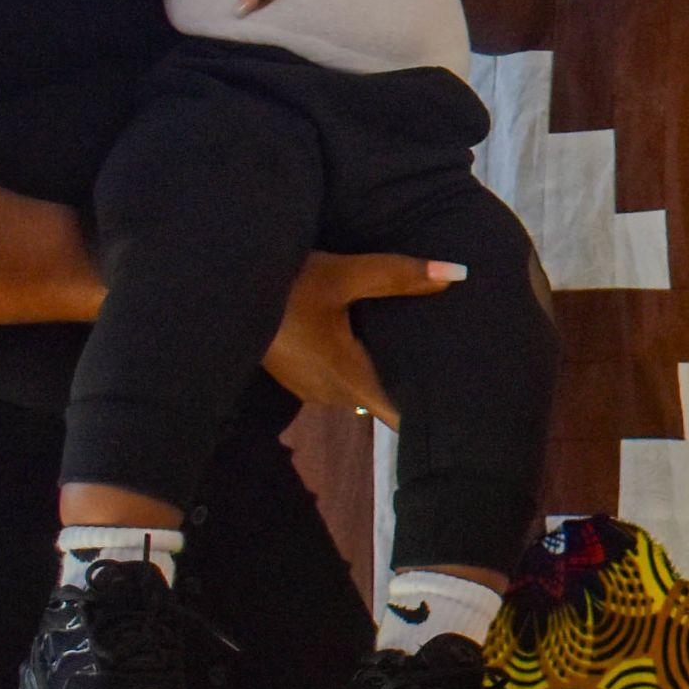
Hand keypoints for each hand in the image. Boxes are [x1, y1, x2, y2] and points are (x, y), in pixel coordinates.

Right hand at [264, 248, 462, 418]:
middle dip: (418, 382)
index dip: (432, 411)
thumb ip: (398, 276)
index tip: (467, 400)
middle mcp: (333, 394)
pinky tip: (382, 339)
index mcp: (347, 380)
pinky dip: (366, 362)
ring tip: (430, 345)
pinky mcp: (302, 375)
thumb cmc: (283, 288)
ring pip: (365, 387)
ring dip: (389, 370)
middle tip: (461, 360)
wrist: (221, 290)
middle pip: (385, 399)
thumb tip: (456, 274)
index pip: (399, 415)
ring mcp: (314, 388)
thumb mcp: (342, 275)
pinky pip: (346, 376)